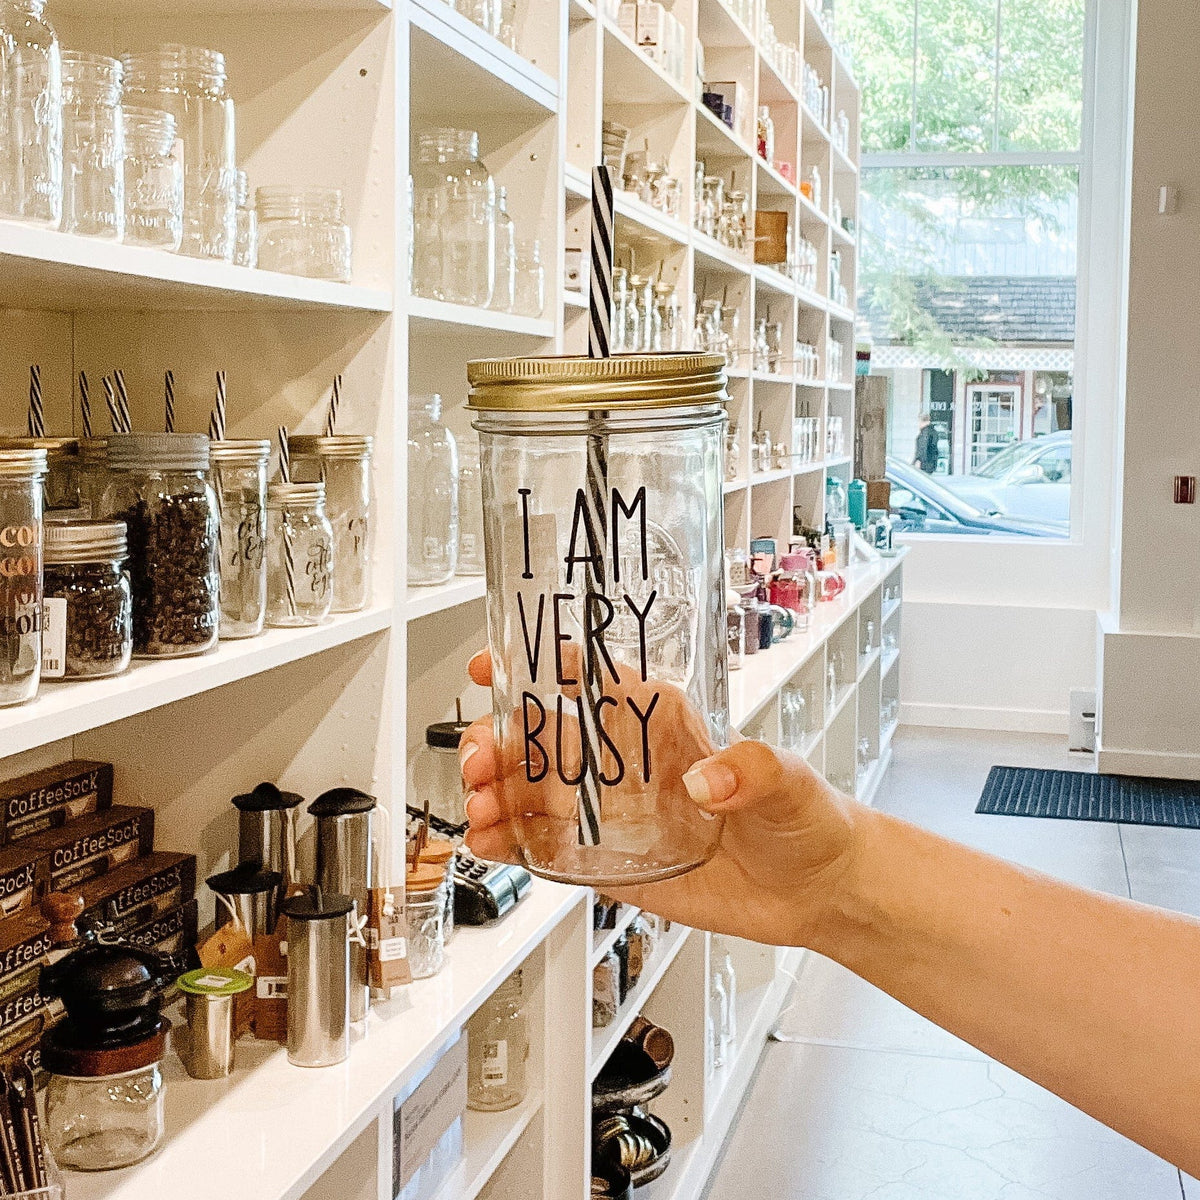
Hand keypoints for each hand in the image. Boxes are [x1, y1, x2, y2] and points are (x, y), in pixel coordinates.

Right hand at [460, 651, 861, 947]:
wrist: (814, 890)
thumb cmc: (805, 818)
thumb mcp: (786, 781)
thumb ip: (751, 770)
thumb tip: (708, 777)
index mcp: (659, 722)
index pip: (588, 679)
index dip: (535, 666)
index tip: (495, 665)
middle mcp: (627, 760)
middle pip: (541, 737)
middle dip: (498, 742)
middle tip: (480, 763)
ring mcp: (613, 811)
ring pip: (533, 791)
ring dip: (495, 794)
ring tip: (479, 812)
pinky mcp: (610, 860)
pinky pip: (548, 846)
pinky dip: (510, 842)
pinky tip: (490, 844)